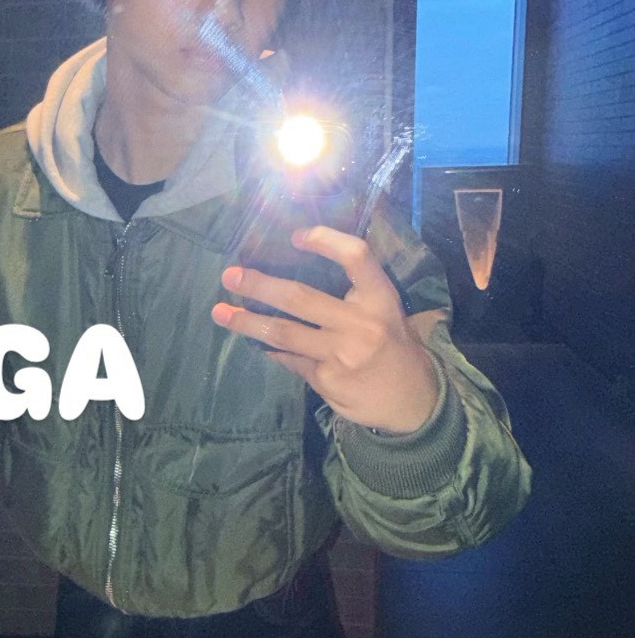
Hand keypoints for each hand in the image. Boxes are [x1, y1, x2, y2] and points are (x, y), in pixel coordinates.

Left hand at [211, 225, 443, 433]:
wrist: (417, 401)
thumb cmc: (394, 345)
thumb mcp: (385, 310)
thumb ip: (352, 292)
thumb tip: (293, 273)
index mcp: (381, 298)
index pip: (355, 257)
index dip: (325, 240)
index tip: (295, 236)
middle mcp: (361, 323)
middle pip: (300, 297)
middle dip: (260, 285)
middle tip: (230, 276)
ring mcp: (342, 355)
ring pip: (284, 333)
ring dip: (248, 322)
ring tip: (220, 313)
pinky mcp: (328, 380)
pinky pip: (291, 359)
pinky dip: (274, 350)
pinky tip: (258, 344)